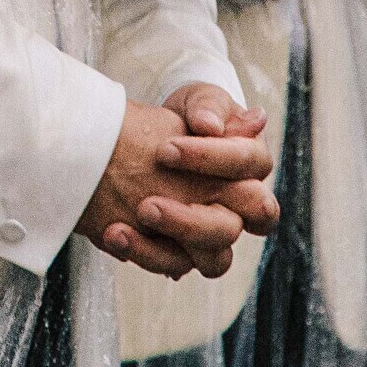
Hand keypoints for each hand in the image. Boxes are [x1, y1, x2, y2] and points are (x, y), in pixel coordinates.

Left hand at [80, 94, 276, 279]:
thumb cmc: (190, 115)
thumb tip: (210, 125)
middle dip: (190, 219)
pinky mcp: (187, 252)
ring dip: (169, 245)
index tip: (165, 151)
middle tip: (147, 204)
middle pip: (236, 226)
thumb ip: (208, 106)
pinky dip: (144, 254)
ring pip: (214, 260)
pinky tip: (113, 233)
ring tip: (128, 222)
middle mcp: (243, 207)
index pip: (248, 165)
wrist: (157, 135)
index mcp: (252, 164)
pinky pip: (176, 267)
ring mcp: (216, 234)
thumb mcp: (199, 100)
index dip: (209, 159)